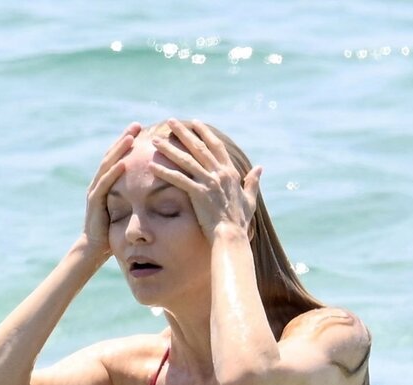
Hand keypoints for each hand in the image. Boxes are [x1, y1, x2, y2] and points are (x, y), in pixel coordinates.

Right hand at [82, 123, 140, 257]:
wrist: (96, 249)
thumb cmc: (114, 231)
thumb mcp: (128, 210)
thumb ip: (137, 197)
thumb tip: (159, 192)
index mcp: (109, 182)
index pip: (120, 157)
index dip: (129, 142)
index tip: (143, 130)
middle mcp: (100, 182)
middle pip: (113, 155)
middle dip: (124, 139)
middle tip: (137, 125)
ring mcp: (96, 190)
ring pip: (108, 165)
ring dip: (119, 150)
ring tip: (130, 137)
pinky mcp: (95, 201)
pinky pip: (104, 184)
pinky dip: (113, 172)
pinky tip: (122, 163)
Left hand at [149, 119, 261, 242]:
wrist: (232, 236)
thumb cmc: (240, 222)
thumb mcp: (250, 199)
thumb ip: (253, 182)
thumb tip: (260, 168)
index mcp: (231, 172)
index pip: (216, 146)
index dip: (205, 133)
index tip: (194, 122)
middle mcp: (220, 173)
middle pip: (198, 147)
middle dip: (183, 132)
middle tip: (170, 121)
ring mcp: (209, 183)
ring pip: (186, 160)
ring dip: (169, 149)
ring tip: (155, 141)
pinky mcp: (199, 194)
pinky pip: (178, 179)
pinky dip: (165, 172)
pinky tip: (152, 166)